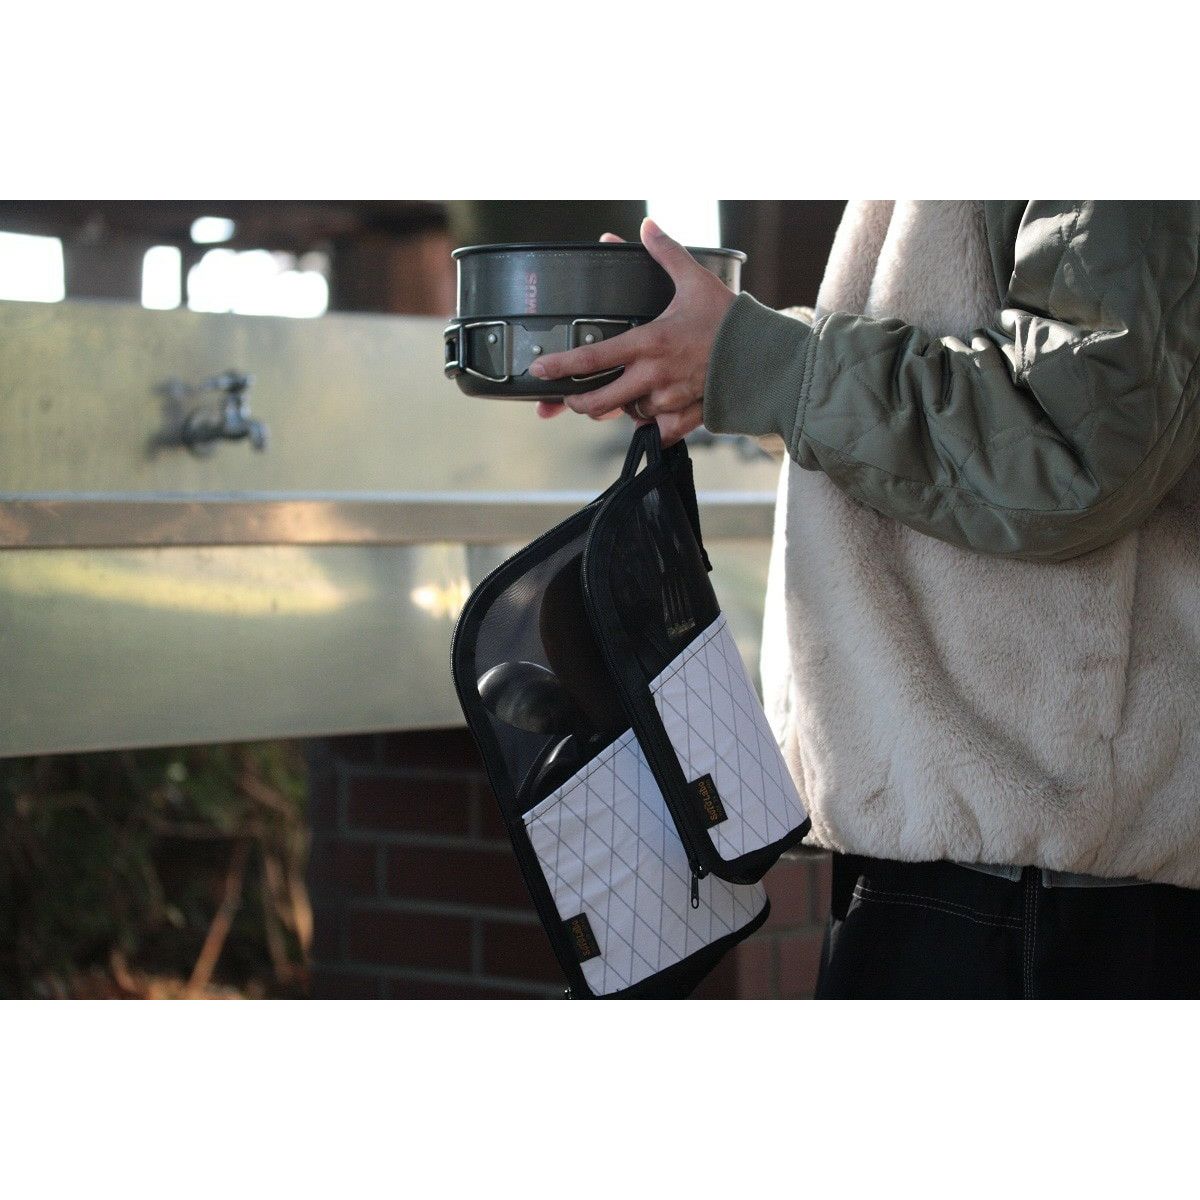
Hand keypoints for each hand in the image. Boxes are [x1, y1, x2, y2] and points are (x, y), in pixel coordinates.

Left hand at [532, 218, 735, 445]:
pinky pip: (660, 432)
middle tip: (574, 399)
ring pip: (630, 414)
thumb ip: (665, 254)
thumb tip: (646, 226)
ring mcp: (670, 399)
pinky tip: (653, 416)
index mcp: (649, 342)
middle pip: (601, 401)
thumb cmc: (730, 320)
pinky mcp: (689, 417)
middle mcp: (654, 375)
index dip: (561, 365)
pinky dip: (653, 427)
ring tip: (626, 396)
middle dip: (581, 404)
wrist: (767, 357)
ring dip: (623, 409)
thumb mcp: (695, 281)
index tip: (539, 369)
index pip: (594, 357)